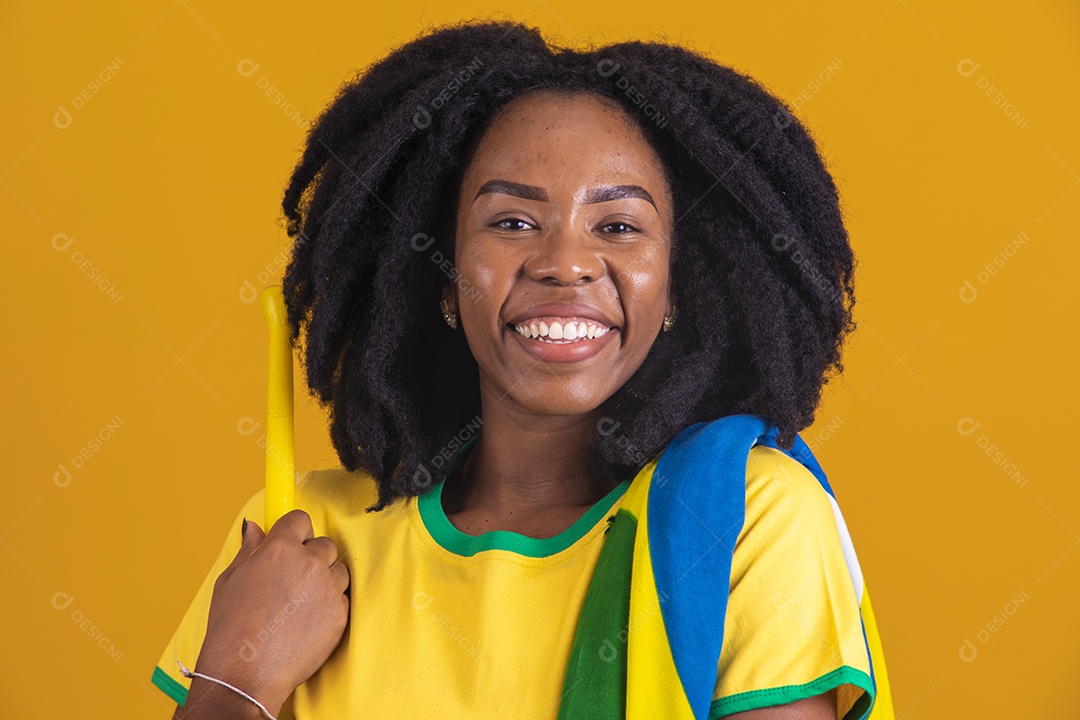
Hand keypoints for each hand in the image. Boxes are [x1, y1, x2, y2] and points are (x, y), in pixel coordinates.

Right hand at [195, 510, 350, 715]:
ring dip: (324, 582)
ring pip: (337, 572)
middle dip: (311, 557)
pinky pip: (341, 599)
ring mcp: (327, 588)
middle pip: (324, 545)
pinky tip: (306, 622)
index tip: (291, 543)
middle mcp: (309, 563)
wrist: (244, 674)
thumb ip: (248, 550)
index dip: (294, 532)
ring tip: (298, 606)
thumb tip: (255, 528)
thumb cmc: (231, 630)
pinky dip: (329, 607)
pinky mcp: (340, 613)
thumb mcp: (230, 581)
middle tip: (291, 581)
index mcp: (279, 549)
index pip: (300, 520)